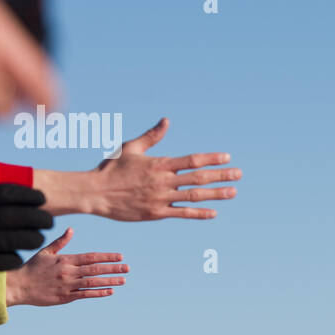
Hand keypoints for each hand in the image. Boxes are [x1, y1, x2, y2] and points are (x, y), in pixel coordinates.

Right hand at [0, 157, 52, 269]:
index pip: (14, 195)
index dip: (32, 197)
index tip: (43, 199)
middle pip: (19, 218)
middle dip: (39, 220)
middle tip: (50, 222)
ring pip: (12, 240)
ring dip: (30, 240)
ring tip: (39, 239)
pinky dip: (9, 260)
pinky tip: (19, 258)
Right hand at [4, 228, 126, 306]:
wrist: (18, 286)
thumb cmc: (32, 267)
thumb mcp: (45, 252)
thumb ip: (61, 242)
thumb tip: (71, 229)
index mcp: (65, 260)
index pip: (91, 257)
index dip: (106, 257)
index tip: (120, 256)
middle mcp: (69, 272)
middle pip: (95, 269)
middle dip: (113, 268)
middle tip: (127, 267)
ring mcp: (68, 285)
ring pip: (93, 282)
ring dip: (110, 281)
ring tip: (123, 280)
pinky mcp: (66, 297)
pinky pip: (85, 294)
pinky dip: (99, 293)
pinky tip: (110, 291)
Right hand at [34, 118, 239, 219]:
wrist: (95, 193)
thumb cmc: (111, 169)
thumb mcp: (130, 148)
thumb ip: (151, 136)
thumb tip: (166, 121)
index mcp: (159, 164)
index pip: (192, 160)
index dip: (211, 159)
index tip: (227, 157)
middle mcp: (163, 181)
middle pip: (198, 177)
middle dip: (221, 175)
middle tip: (239, 174)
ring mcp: (161, 198)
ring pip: (194, 196)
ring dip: (216, 194)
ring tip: (233, 192)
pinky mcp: (156, 213)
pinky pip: (182, 213)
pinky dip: (199, 214)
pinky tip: (214, 213)